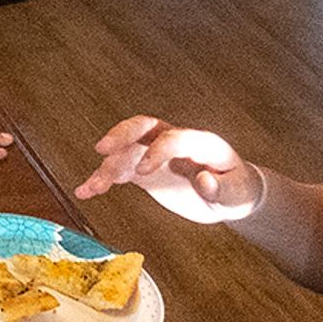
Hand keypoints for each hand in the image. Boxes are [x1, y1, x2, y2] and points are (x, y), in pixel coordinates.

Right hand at [71, 115, 265, 223]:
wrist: (227, 194)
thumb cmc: (236, 190)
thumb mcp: (236, 194)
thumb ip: (221, 188)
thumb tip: (204, 181)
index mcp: (200, 142)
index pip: (174, 137)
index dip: (157, 151)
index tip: (143, 171)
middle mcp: (174, 141)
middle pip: (143, 126)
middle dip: (121, 134)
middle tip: (103, 148)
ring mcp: (156, 153)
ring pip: (126, 150)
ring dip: (106, 166)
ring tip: (91, 187)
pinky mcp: (145, 169)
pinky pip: (120, 169)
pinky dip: (103, 179)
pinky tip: (86, 191)